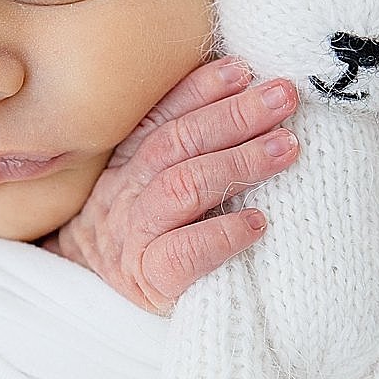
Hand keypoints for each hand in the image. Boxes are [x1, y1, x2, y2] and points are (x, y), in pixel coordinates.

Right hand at [38, 57, 299, 314]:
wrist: (91, 311)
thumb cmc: (143, 244)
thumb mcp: (149, 192)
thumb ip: (182, 156)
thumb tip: (249, 103)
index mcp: (124, 166)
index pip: (160, 117)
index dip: (199, 89)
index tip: (243, 68)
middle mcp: (123, 195)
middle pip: (175, 144)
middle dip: (233, 114)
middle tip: (283, 96)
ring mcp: (133, 238)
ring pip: (181, 188)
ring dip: (237, 162)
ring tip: (286, 148)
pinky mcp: (149, 281)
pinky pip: (183, 254)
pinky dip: (223, 234)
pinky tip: (258, 223)